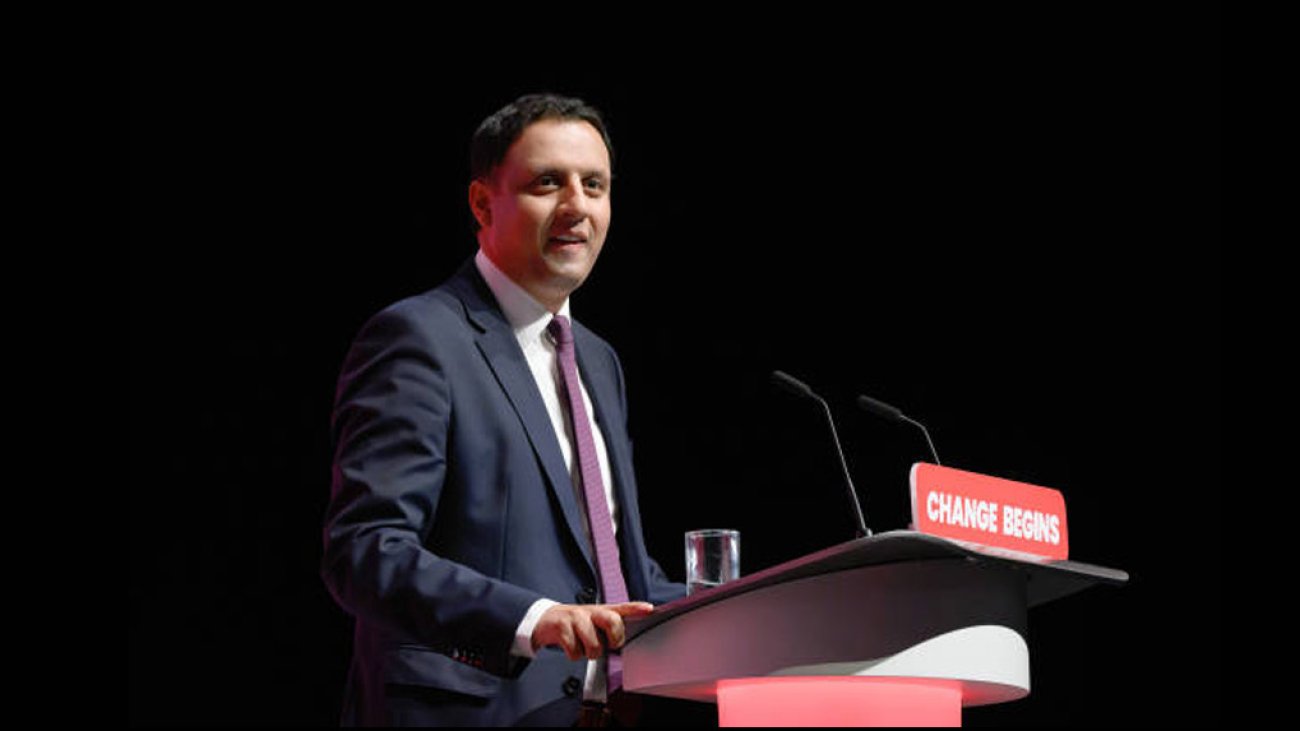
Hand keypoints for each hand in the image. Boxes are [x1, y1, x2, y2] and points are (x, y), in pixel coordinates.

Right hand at [531, 601, 653, 659]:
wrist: (546, 620)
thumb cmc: (576, 624)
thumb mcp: (594, 622)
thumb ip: (610, 628)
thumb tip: (621, 643)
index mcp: (602, 611)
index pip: (622, 608)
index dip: (636, 608)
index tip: (649, 609)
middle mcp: (591, 611)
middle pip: (612, 620)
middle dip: (614, 638)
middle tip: (609, 644)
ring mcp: (576, 617)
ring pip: (593, 644)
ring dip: (589, 652)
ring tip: (584, 646)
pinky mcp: (562, 626)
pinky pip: (574, 651)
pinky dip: (573, 655)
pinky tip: (571, 646)